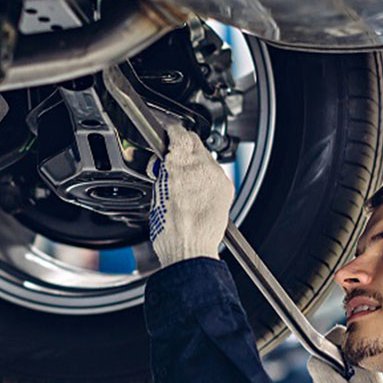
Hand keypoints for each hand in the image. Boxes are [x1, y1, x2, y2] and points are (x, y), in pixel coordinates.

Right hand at [148, 124, 233, 268]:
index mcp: (179, 166)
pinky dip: (205, 175)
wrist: (191, 250)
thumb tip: (164, 163)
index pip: (178, 133)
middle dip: (182, 146)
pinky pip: (215, 172)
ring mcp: (216, 177)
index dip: (171, 132)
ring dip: (194, 161)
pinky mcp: (226, 187)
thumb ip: (162, 171)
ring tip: (183, 179)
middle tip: (172, 158)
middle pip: (194, 141)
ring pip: (205, 156)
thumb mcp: (156, 193)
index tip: (167, 134)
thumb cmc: (170, 231)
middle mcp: (201, 167)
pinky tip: (196, 189)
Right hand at [306, 325, 382, 382]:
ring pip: (324, 370)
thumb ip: (325, 376)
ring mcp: (353, 369)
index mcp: (362, 357)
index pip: (334, 336)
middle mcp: (358, 359)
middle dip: (323, 380)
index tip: (326, 375)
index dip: (323, 352)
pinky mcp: (350, 379)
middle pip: (325, 355)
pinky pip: (328, 381)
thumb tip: (312, 360)